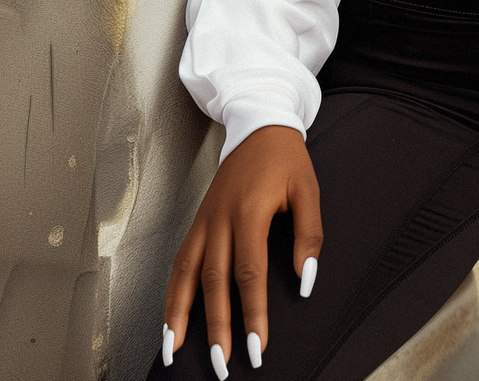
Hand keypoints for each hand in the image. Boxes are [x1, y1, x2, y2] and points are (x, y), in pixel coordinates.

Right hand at [163, 125, 322, 370]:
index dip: (252, 313)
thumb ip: (308, 235)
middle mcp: (219, 219)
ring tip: (175, 353)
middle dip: (217, 327)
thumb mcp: (308, 190)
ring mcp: (204, 220)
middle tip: (222, 364)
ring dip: (179, 316)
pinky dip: (172, 293)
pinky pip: (180, 262)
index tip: (257, 346)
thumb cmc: (286, 157)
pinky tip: (170, 319)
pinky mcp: (197, 221)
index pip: (249, 273)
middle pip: (213, 282)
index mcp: (249, 211)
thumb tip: (304, 280)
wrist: (259, 123)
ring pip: (186, 275)